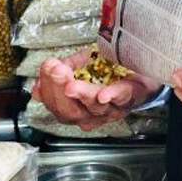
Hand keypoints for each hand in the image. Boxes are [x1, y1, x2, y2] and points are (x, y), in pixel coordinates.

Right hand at [32, 53, 162, 130]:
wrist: (142, 67)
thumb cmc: (110, 70)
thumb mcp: (79, 66)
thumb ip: (60, 74)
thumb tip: (39, 86)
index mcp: (78, 109)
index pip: (58, 107)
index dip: (49, 90)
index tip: (47, 68)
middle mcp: (95, 114)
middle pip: (73, 112)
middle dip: (60, 92)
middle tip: (56, 73)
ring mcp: (115, 108)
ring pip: (95, 107)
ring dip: (82, 94)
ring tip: (72, 85)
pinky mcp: (133, 96)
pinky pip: (122, 98)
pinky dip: (113, 96)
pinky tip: (104, 95)